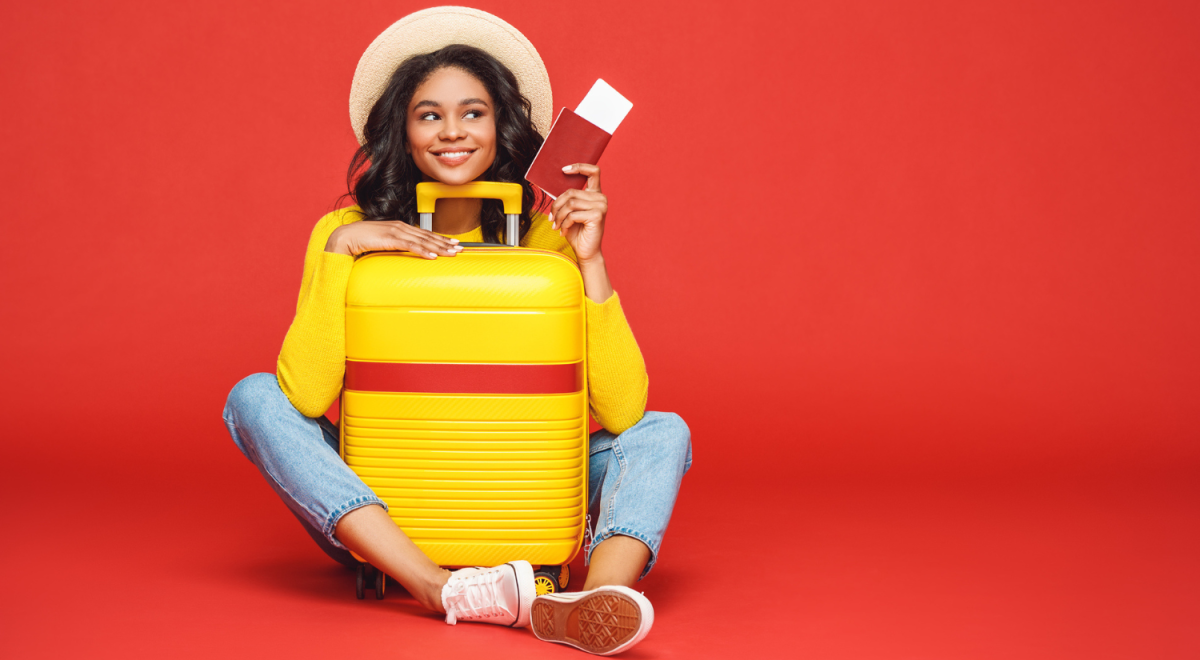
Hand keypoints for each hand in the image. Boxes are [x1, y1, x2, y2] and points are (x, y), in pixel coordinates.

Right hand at [325, 220, 462, 258]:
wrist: (345, 237)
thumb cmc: (362, 242)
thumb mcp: (383, 245)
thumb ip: (395, 248)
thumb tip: (405, 257)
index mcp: (399, 228)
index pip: (424, 234)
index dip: (440, 238)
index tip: (453, 244)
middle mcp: (400, 227)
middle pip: (427, 236)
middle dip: (445, 242)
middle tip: (460, 248)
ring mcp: (395, 231)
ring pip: (422, 240)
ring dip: (439, 247)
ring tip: (452, 253)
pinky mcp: (389, 238)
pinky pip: (410, 246)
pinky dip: (423, 250)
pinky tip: (432, 256)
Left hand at [550, 164, 606, 263]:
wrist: (585, 251)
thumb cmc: (577, 232)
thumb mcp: (569, 212)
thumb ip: (567, 199)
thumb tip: (552, 189)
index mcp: (595, 194)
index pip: (593, 171)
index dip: (579, 167)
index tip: (564, 170)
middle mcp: (600, 198)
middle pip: (571, 192)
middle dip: (557, 205)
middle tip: (551, 218)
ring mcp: (601, 206)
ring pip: (570, 203)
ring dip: (558, 216)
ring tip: (556, 225)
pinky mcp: (597, 216)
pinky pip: (573, 215)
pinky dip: (564, 224)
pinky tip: (563, 231)